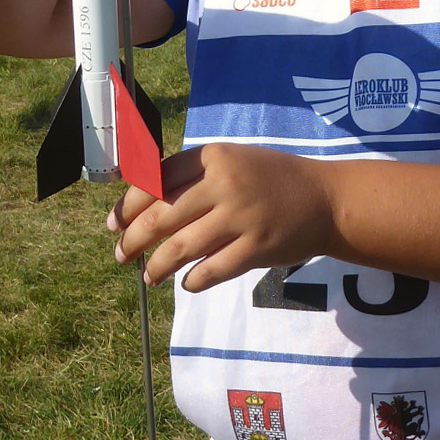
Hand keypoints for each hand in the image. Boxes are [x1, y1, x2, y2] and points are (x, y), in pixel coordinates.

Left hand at [109, 144, 337, 292]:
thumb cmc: (272, 179)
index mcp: (214, 156)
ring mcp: (241, 217)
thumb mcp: (233, 162)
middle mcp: (224, 183)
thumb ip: (193, 176)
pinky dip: (193, 280)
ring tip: (148, 275)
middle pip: (161, 215)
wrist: (325, 199)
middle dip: (133, 239)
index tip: (114, 223)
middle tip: (120, 254)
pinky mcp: (256, 248)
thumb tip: (142, 204)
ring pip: (181, 247)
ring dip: (157, 265)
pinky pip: (212, 269)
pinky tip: (185, 283)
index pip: (155, 180)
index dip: (128, 205)